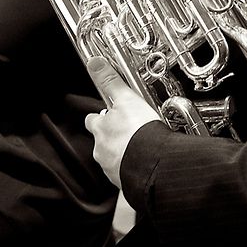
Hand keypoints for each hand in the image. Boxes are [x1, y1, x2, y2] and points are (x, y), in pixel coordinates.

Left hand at [83, 56, 161, 188]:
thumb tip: (94, 63)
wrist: (154, 165)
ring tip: (140, 150)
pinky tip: (145, 167)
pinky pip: (126, 177)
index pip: (92, 120)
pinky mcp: (125, 183)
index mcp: (100, 130)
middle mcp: (101, 151)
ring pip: (113, 159)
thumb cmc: (140, 132)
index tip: (108, 114)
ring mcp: (112, 169)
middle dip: (111, 138)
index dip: (100, 117)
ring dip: (123, 155)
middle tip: (128, 133)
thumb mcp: (126, 99)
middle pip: (102, 142)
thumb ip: (110, 81)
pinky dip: (133, 172)